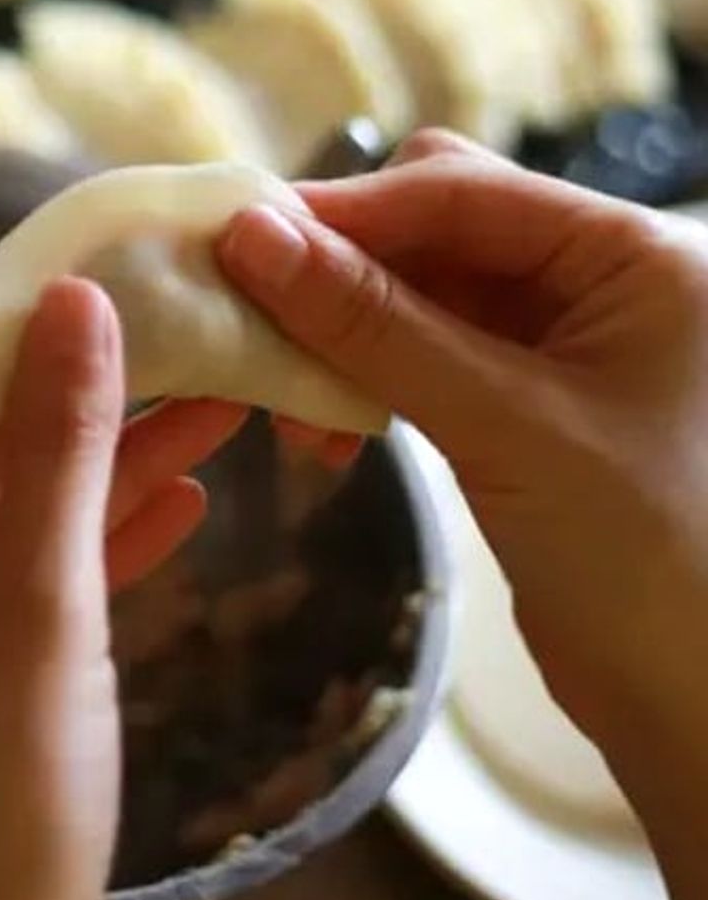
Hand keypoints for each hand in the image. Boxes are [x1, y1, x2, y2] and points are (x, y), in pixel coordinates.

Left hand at [0, 279, 245, 899]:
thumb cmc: (3, 810)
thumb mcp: (41, 616)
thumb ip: (60, 452)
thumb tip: (75, 302)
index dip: (35, 347)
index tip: (127, 288)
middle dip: (91, 416)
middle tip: (191, 347)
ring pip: (4, 525)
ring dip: (105, 479)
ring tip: (217, 408)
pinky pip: (8, 589)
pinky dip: (86, 553)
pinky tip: (179, 504)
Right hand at [217, 130, 707, 899]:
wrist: (700, 709)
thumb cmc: (645, 560)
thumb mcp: (505, 427)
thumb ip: (374, 326)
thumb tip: (248, 234)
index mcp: (631, 253)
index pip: (460, 191)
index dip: (345, 211)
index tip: (237, 239)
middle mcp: (598, 278)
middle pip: (435, 227)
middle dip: (341, 268)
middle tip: (249, 310)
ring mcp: (559, 340)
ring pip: (418, 293)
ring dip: (343, 332)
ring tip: (283, 394)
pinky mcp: (523, 400)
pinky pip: (423, 352)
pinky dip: (367, 377)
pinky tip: (328, 429)